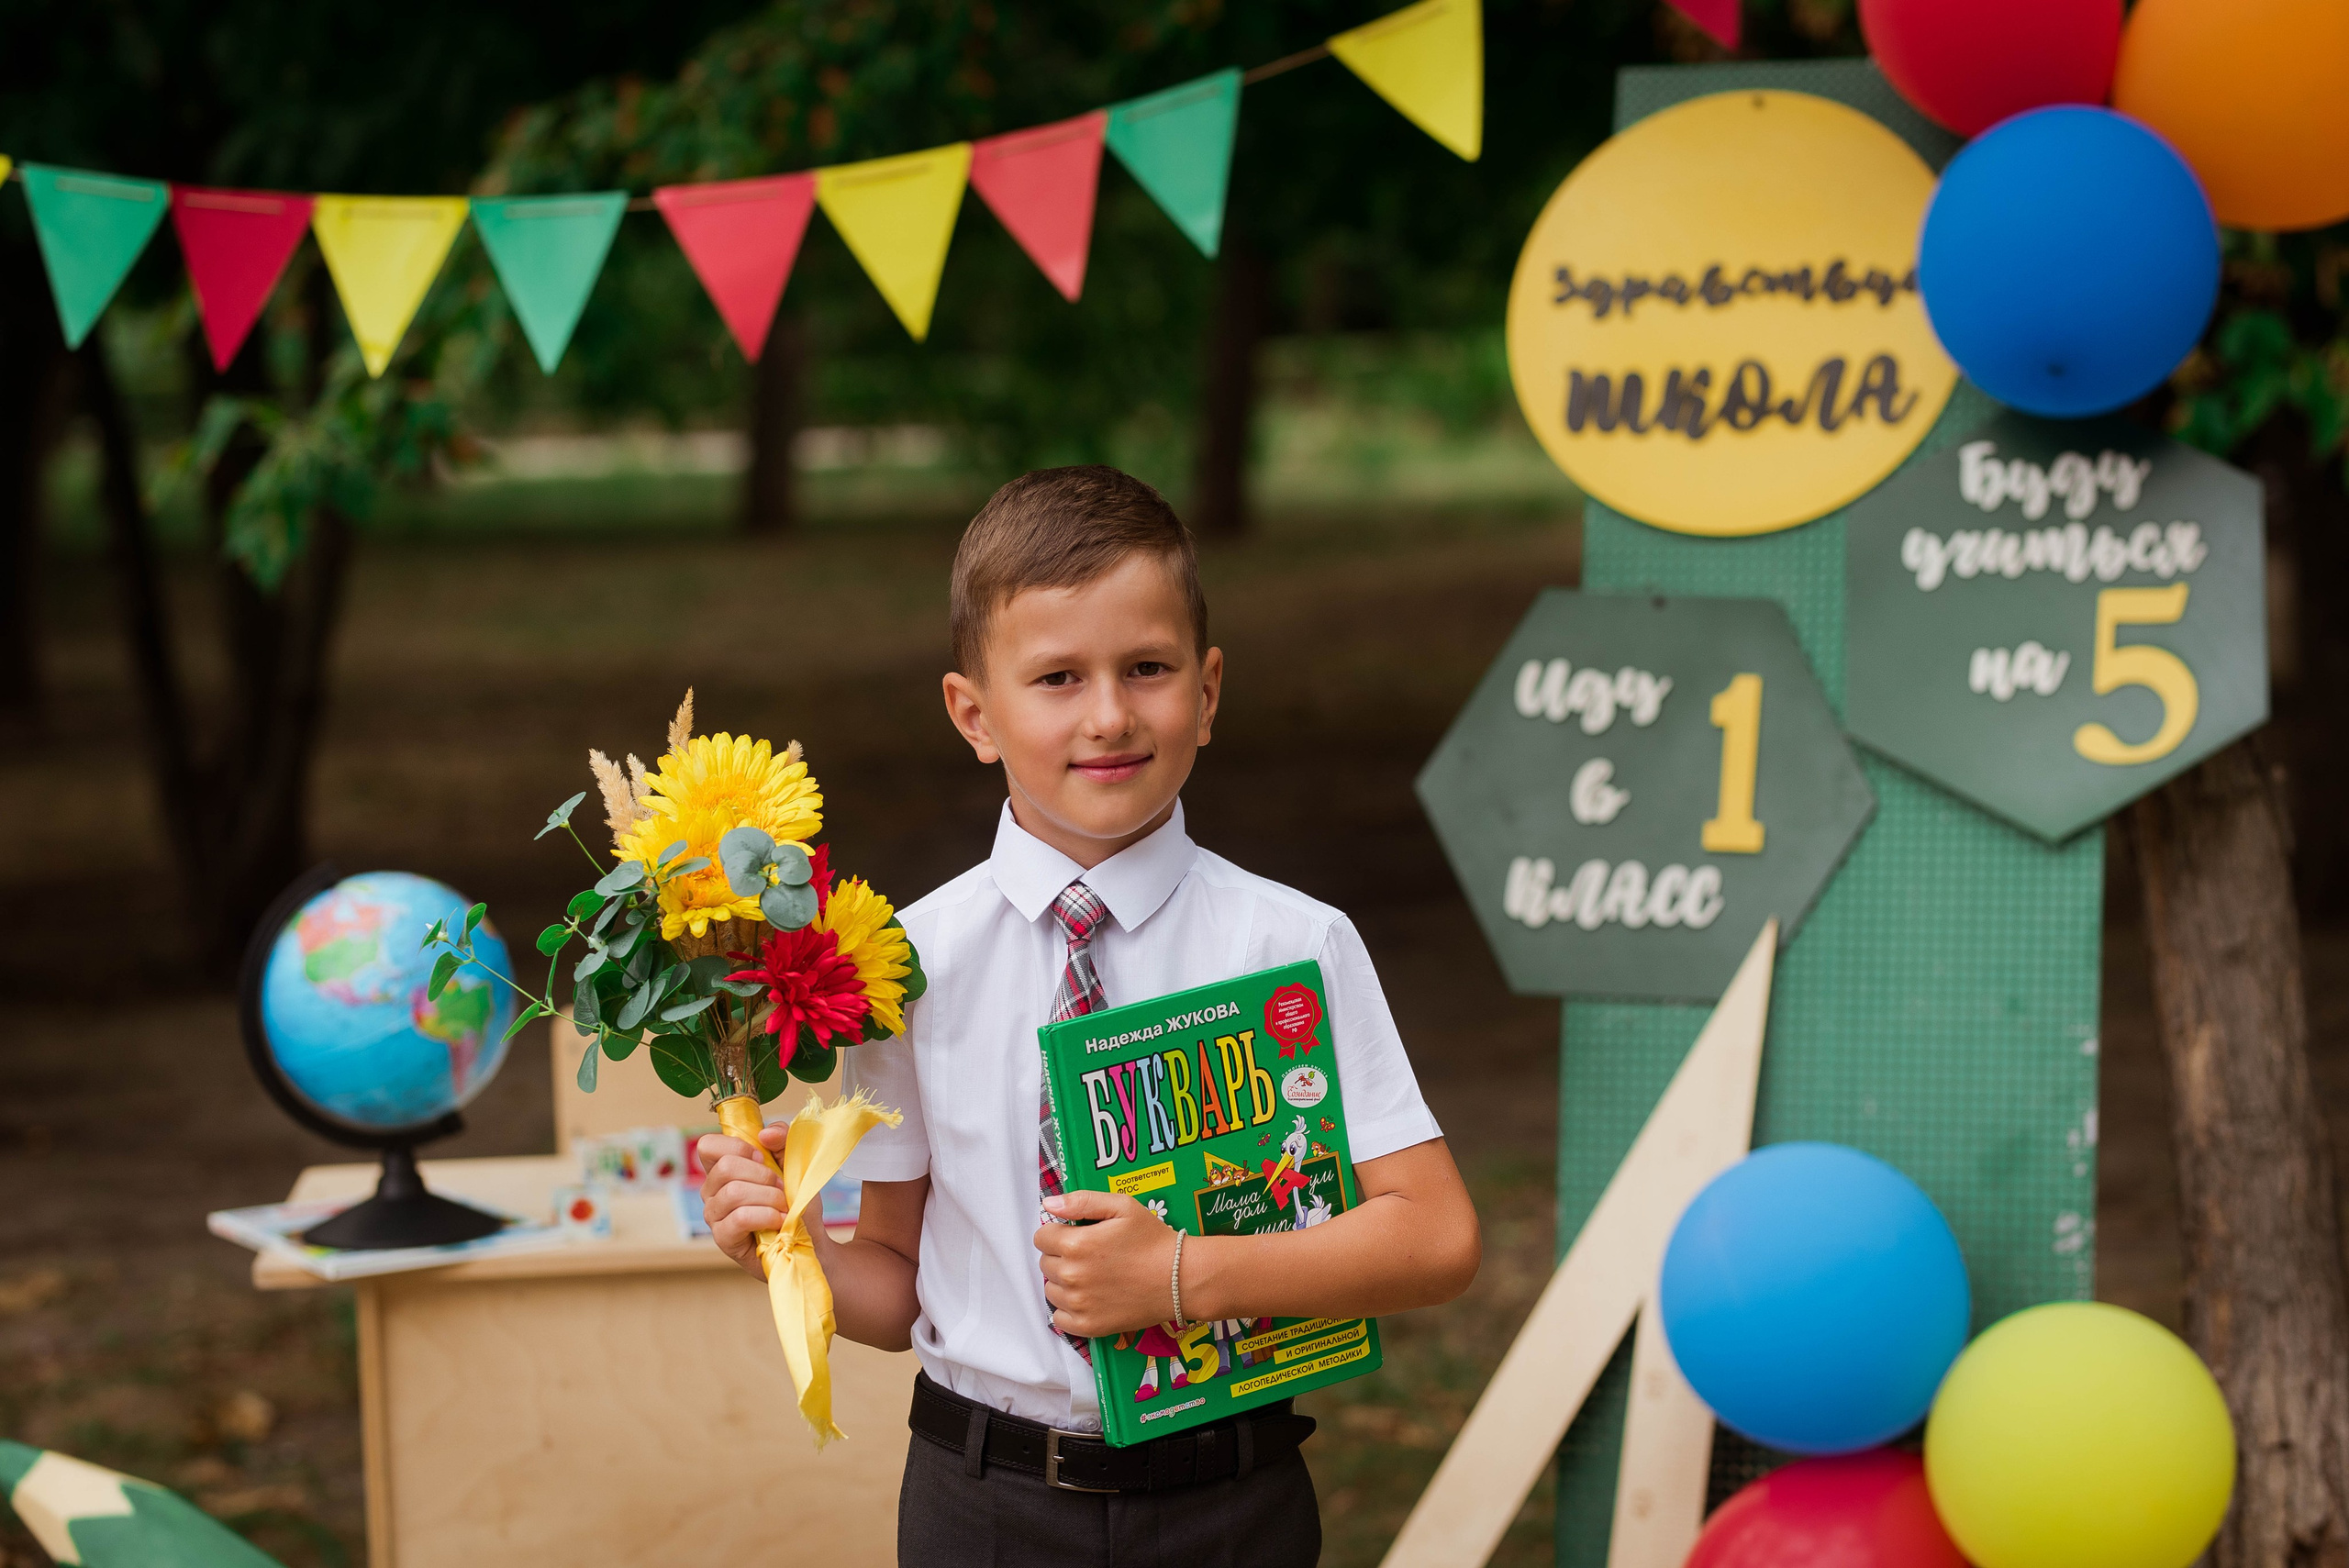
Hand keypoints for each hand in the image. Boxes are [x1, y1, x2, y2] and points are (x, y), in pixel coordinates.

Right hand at [697, 1127, 819, 1281]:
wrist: (809, 1238)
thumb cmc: (796, 1200)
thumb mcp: (794, 1162)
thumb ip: (782, 1139)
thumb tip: (765, 1134)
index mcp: (723, 1169)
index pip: (708, 1146)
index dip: (737, 1146)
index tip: (763, 1157)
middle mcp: (712, 1191)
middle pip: (725, 1167)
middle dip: (763, 1175)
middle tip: (781, 1188)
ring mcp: (714, 1215)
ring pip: (733, 1192)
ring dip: (769, 1197)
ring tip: (783, 1206)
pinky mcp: (723, 1238)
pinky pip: (739, 1218)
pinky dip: (766, 1216)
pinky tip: (779, 1221)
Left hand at [1033, 1190, 1179, 1338]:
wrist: (1179, 1280)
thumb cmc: (1153, 1241)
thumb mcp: (1122, 1207)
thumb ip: (1081, 1201)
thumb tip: (1048, 1204)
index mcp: (1076, 1244)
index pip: (1041, 1238)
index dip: (1058, 1233)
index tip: (1077, 1235)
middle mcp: (1072, 1275)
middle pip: (1046, 1263)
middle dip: (1062, 1256)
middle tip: (1090, 1255)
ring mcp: (1079, 1304)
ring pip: (1051, 1290)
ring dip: (1063, 1282)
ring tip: (1092, 1276)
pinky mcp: (1088, 1326)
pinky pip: (1059, 1318)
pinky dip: (1068, 1309)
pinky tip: (1089, 1298)